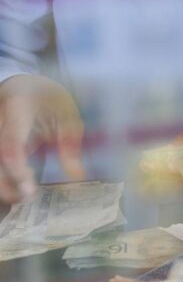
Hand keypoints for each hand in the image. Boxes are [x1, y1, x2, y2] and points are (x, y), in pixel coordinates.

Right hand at [0, 75, 84, 201]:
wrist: (26, 83)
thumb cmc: (50, 98)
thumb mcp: (68, 116)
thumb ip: (70, 144)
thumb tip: (76, 175)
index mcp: (17, 109)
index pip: (10, 143)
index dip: (16, 169)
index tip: (28, 189)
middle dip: (6, 183)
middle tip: (27, 198)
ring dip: (3, 182)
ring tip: (24, 195)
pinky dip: (4, 176)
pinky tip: (19, 185)